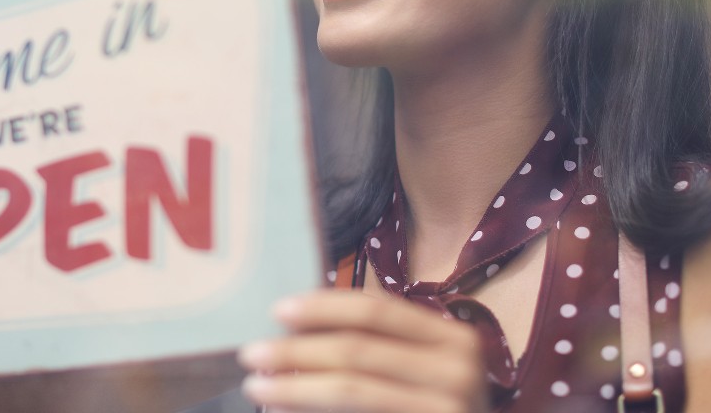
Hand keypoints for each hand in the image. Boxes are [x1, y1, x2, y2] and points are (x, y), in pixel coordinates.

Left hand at [238, 291, 490, 412]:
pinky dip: (310, 412)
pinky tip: (283, 410)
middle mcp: (459, 370)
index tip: (278, 310)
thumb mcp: (419, 371)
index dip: (325, 307)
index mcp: (454, 338)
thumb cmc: (431, 408)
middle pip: (359, 349)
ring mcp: (449, 407)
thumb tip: (296, 330)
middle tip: (251, 353)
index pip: (378, 310)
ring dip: (295, 386)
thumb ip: (374, 347)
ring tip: (257, 387)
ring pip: (352, 388)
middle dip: (298, 350)